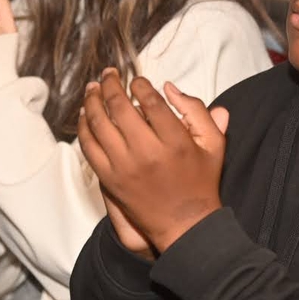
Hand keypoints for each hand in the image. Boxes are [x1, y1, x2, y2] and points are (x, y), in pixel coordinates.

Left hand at [78, 71, 228, 253]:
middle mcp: (147, 153)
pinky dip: (84, 127)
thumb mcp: (214, 143)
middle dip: (111, 85)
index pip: (150, 101)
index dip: (140, 84)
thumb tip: (170, 87)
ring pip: (99, 124)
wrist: (186, 225)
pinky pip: (89, 147)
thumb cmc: (201, 181)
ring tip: (93, 88)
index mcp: (175, 142)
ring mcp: (124, 167)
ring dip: (93, 101)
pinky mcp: (110, 179)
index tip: (137, 80)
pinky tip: (86, 114)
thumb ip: (197, 110)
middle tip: (109, 74)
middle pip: (120, 108)